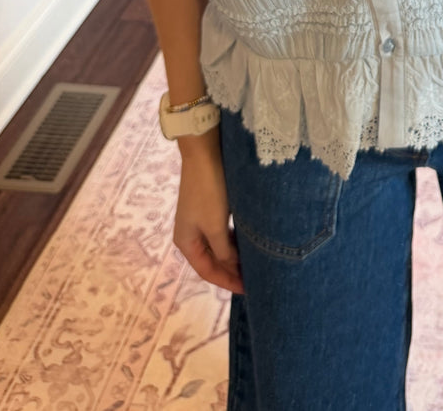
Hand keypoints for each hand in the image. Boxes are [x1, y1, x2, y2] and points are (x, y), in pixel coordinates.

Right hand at [173, 133, 244, 293]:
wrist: (204, 151)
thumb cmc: (208, 190)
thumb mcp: (216, 225)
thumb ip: (223, 250)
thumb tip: (232, 266)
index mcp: (186, 242)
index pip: (207, 271)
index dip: (227, 282)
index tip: (248, 290)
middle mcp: (190, 233)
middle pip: (213, 260)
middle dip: (232, 271)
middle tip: (256, 279)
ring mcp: (199, 220)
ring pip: (219, 246)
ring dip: (235, 255)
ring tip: (256, 264)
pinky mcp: (210, 207)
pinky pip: (223, 232)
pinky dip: (235, 240)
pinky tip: (249, 242)